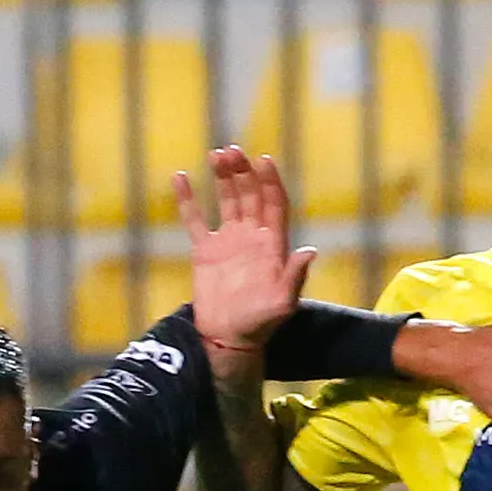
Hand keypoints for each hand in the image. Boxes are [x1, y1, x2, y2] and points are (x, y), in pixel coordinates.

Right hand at [176, 146, 314, 364]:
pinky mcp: (205, 250)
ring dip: (223, 177)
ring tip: (216, 154)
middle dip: (244, 172)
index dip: (270, 182)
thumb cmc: (260, 323)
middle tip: (233, 152)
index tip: (263, 160)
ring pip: (227, 199)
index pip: (274, 204)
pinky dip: (188, 199)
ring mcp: (228, 241)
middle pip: (251, 195)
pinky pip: (194, 219)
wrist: (228, 338)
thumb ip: (295, 276)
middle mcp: (252, 237)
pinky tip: (181, 177)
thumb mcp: (282, 302)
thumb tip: (310, 251)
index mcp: (273, 245)